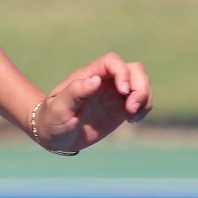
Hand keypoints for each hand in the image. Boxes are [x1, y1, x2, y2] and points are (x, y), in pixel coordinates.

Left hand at [34, 52, 151, 153]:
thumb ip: (75, 93)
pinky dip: (144, 108)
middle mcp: (104, 81)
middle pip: (134, 69)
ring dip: (144, 98)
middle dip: (140, 86)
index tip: (123, 91)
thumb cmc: (52, 119)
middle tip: (131, 109)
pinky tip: (133, 120)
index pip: (112, 61)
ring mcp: (114, 93)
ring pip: (142, 82)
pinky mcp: (121, 107)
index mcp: (87, 75)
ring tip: (132, 116)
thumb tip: (95, 80)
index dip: (122, 72)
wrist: (55, 135)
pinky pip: (142, 100)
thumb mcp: (59, 109)